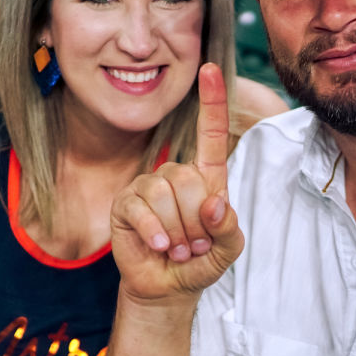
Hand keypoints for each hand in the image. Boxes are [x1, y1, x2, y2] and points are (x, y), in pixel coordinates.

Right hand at [110, 63, 243, 301]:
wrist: (168, 286)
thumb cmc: (202, 260)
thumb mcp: (229, 248)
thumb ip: (228, 226)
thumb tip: (214, 202)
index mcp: (206, 177)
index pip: (209, 132)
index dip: (211, 100)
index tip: (209, 69)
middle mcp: (175, 173)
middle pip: (188, 179)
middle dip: (197, 220)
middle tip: (196, 244)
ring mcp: (148, 186)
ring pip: (165, 195)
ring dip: (178, 231)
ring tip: (180, 248)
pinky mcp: (126, 203)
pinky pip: (141, 209)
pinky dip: (156, 233)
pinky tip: (161, 247)